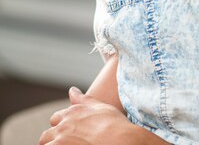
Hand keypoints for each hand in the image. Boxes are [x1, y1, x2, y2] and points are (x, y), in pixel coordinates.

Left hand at [39, 87, 159, 144]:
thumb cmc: (115, 124)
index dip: (61, 126)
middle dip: (53, 139)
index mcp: (73, 112)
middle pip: (47, 135)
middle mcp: (64, 125)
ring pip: (46, 144)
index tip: (70, 133)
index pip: (55, 119)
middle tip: (68, 142)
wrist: (122, 140)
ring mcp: (61, 140)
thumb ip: (83, 99)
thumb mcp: (101, 107)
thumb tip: (72, 90)